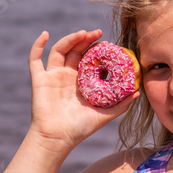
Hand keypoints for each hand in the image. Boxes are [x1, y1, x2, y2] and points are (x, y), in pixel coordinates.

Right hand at [26, 29, 138, 150]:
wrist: (58, 139)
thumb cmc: (81, 128)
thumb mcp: (105, 114)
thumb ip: (121, 104)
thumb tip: (137, 92)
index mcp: (81, 81)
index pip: (89, 58)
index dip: (97, 48)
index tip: (109, 44)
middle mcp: (67, 75)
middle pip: (75, 49)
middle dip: (86, 39)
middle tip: (98, 33)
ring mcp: (52, 76)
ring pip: (60, 50)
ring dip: (70, 39)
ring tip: (83, 33)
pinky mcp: (40, 80)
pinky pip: (35, 60)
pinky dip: (37, 45)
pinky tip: (45, 34)